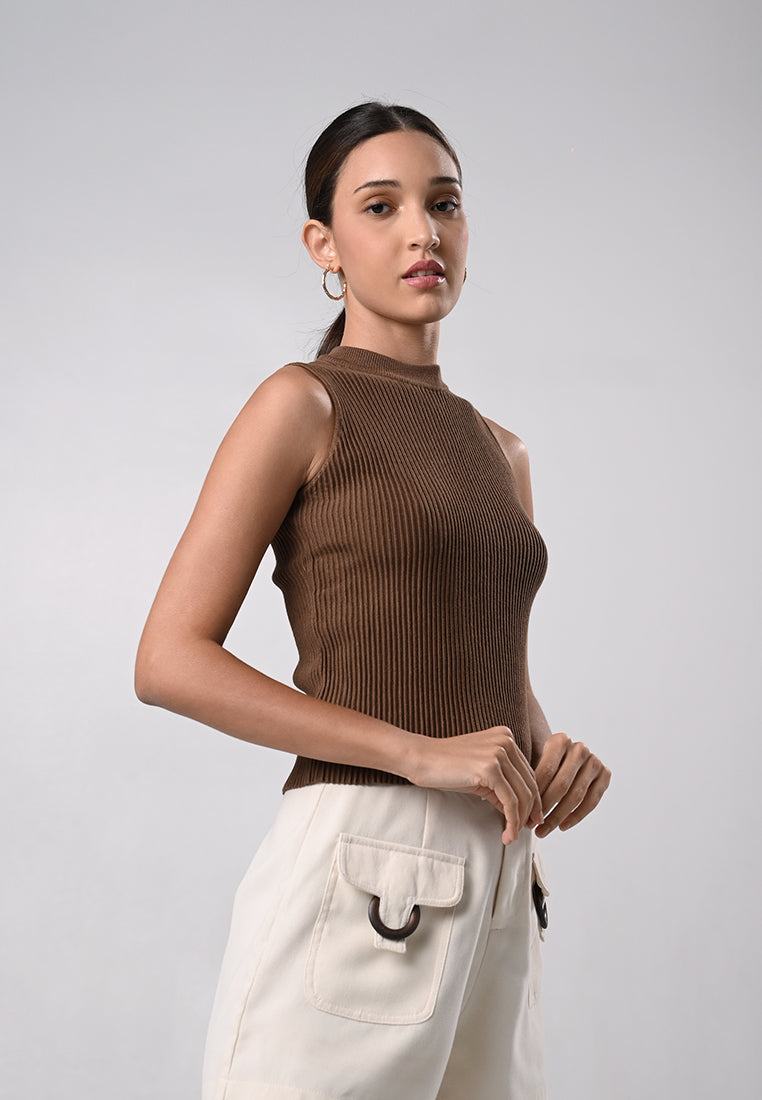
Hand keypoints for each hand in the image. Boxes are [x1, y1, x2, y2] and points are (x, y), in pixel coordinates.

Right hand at [407, 726, 543, 844]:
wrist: (420, 758)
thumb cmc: (446, 766)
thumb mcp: (481, 773)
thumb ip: (502, 786)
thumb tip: (519, 812)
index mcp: (506, 737)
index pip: (528, 774)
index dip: (532, 799)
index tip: (528, 819)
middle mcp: (506, 741)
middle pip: (529, 784)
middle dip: (529, 811)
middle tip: (524, 830)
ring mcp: (499, 753)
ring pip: (522, 795)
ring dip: (520, 821)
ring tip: (512, 836)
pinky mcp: (490, 768)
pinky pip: (509, 801)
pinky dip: (511, 820)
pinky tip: (507, 834)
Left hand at [533, 732, 610, 837]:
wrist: (568, 756)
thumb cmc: (545, 763)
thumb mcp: (535, 761)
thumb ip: (529, 779)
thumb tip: (515, 808)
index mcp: (560, 740)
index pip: (546, 771)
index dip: (534, 794)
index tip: (523, 813)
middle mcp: (580, 748)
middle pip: (561, 784)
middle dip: (544, 808)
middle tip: (530, 825)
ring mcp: (594, 761)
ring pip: (576, 795)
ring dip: (557, 816)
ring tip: (542, 831)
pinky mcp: (605, 774)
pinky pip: (591, 801)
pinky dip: (576, 816)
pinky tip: (562, 826)